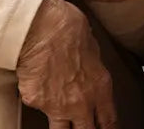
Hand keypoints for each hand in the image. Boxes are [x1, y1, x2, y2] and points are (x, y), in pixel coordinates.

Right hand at [16, 0, 117, 128]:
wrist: (38, 25)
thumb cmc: (65, 26)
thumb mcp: (91, 44)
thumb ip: (92, 63)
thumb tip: (87, 63)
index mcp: (99, 87)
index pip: (109, 121)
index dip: (108, 128)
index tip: (105, 128)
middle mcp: (80, 102)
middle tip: (83, 125)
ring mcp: (56, 106)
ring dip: (62, 126)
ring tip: (60, 118)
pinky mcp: (34, 101)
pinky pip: (36, 105)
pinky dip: (36, 98)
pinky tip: (35, 87)